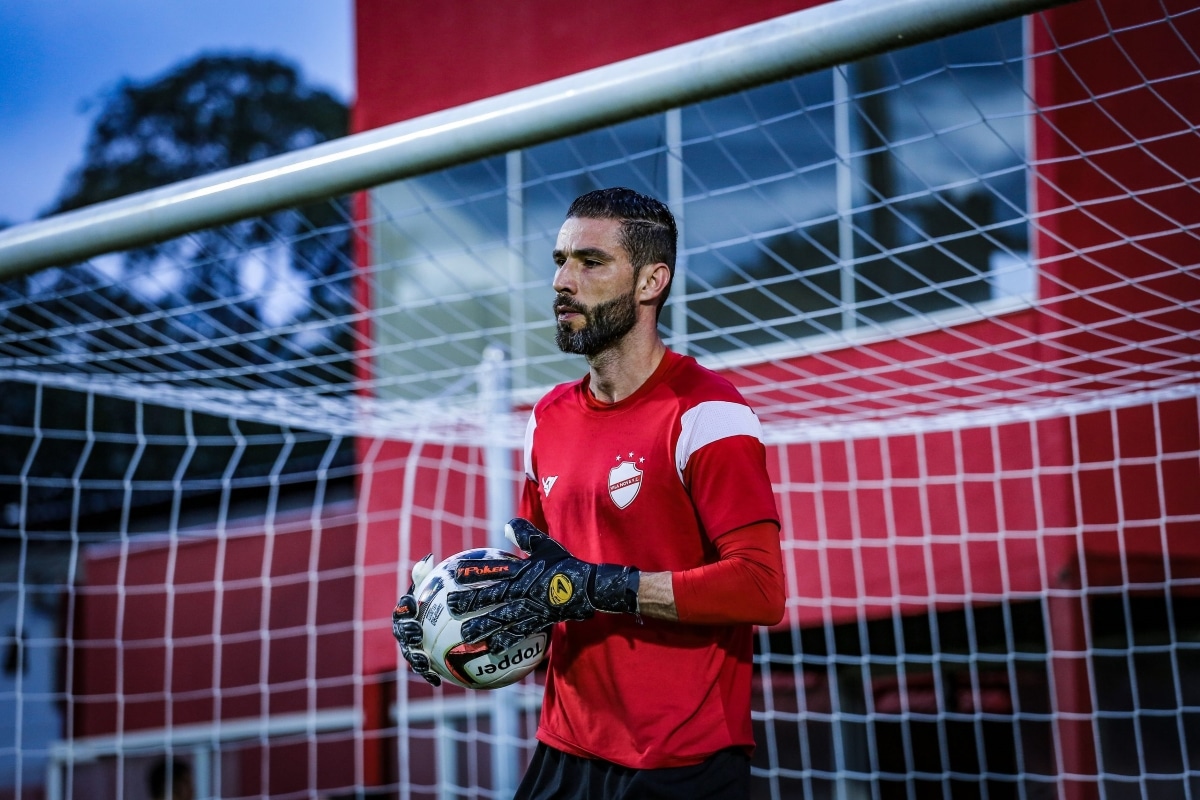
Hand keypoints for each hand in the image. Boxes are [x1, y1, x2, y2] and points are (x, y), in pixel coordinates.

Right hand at [391, 553, 440, 685]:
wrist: (448, 623)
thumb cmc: (440, 600)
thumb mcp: (437, 588)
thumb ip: (429, 576)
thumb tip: (428, 557)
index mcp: (407, 611)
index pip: (402, 609)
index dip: (405, 608)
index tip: (413, 606)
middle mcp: (405, 630)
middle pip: (401, 633)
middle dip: (407, 634)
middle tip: (417, 634)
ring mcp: (411, 647)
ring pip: (409, 654)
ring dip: (414, 658)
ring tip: (424, 662)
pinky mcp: (421, 663)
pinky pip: (423, 670)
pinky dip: (428, 675)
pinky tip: (437, 682)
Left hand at [447, 518, 639, 653]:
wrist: (590, 587)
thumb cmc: (566, 565)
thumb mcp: (546, 545)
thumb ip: (526, 536)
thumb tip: (507, 524)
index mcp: (523, 569)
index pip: (494, 568)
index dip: (474, 569)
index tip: (453, 571)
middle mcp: (524, 589)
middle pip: (493, 595)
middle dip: (470, 600)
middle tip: (449, 606)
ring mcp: (531, 607)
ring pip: (503, 618)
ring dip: (483, 626)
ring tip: (465, 634)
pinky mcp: (540, 621)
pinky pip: (520, 633)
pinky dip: (506, 641)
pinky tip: (491, 649)